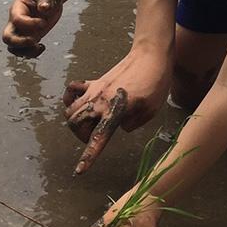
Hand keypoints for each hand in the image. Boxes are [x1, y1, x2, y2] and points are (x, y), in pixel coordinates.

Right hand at [2, 0, 62, 57]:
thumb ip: (45, 0)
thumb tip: (44, 8)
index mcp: (17, 9)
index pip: (17, 20)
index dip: (30, 24)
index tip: (44, 22)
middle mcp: (16, 22)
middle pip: (7, 37)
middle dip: (19, 43)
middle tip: (34, 40)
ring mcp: (21, 32)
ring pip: (13, 48)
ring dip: (26, 51)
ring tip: (40, 46)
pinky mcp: (29, 38)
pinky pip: (23, 51)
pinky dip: (32, 53)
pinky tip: (42, 46)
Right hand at [62, 50, 169, 173]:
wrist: (150, 55)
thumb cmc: (156, 82)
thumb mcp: (152, 110)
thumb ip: (134, 123)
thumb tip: (120, 126)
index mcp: (115, 111)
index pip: (98, 139)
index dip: (88, 157)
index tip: (79, 171)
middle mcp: (100, 101)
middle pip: (76, 125)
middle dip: (81, 137)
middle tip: (94, 138)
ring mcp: (95, 90)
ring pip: (71, 111)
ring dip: (75, 121)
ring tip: (89, 123)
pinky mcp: (95, 81)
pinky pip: (73, 90)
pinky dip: (70, 99)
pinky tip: (78, 103)